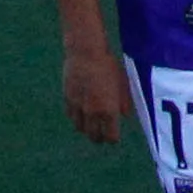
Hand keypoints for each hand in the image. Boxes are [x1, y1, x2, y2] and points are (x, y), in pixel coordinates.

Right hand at [60, 29, 127, 145]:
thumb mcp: (123, 83)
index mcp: (109, 110)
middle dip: (99, 138)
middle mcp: (92, 112)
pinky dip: (76, 118)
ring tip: (91, 126)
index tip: (114, 137)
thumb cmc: (108, 65)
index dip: (113, 139)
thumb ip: (125, 102)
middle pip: (94, 136)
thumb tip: (125, 115)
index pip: (110, 137)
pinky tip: (81, 114)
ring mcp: (78, 107)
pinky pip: (71, 116)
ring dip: (87, 130)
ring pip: (80, 128)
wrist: (86, 52)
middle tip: (102, 136)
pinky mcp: (67, 99)